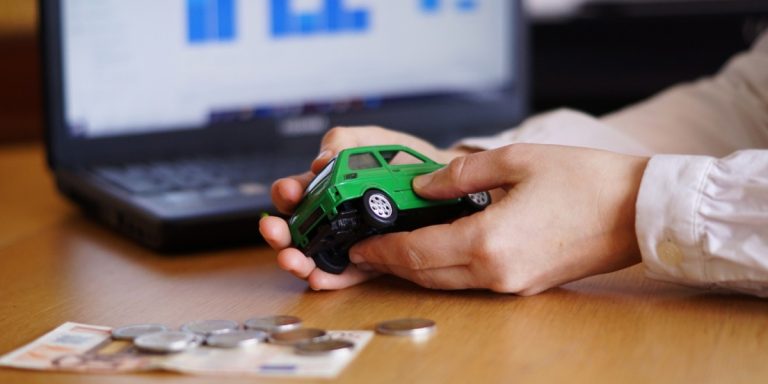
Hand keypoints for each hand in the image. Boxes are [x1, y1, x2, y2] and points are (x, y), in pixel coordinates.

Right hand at [258, 126, 470, 289]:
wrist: (444, 181)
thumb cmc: (403, 160)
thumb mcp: (372, 141)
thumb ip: (344, 142)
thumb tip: (320, 161)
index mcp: (328, 184)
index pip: (296, 191)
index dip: (287, 194)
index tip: (289, 194)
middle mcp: (333, 214)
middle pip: (297, 228)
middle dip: (282, 232)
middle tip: (276, 232)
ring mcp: (349, 239)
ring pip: (314, 255)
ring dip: (299, 261)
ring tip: (295, 261)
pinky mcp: (370, 259)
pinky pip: (346, 273)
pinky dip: (331, 278)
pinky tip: (321, 278)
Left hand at [347, 143, 648, 294]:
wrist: (638, 211)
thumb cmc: (586, 182)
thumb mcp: (515, 160)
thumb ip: (460, 172)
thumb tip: (423, 183)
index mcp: (488, 241)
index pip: (417, 251)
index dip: (382, 251)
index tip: (359, 248)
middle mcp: (496, 272)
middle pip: (426, 274)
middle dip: (391, 265)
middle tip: (366, 254)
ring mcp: (512, 284)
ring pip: (447, 283)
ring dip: (417, 270)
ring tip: (393, 253)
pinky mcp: (526, 285)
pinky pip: (473, 282)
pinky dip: (445, 271)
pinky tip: (436, 252)